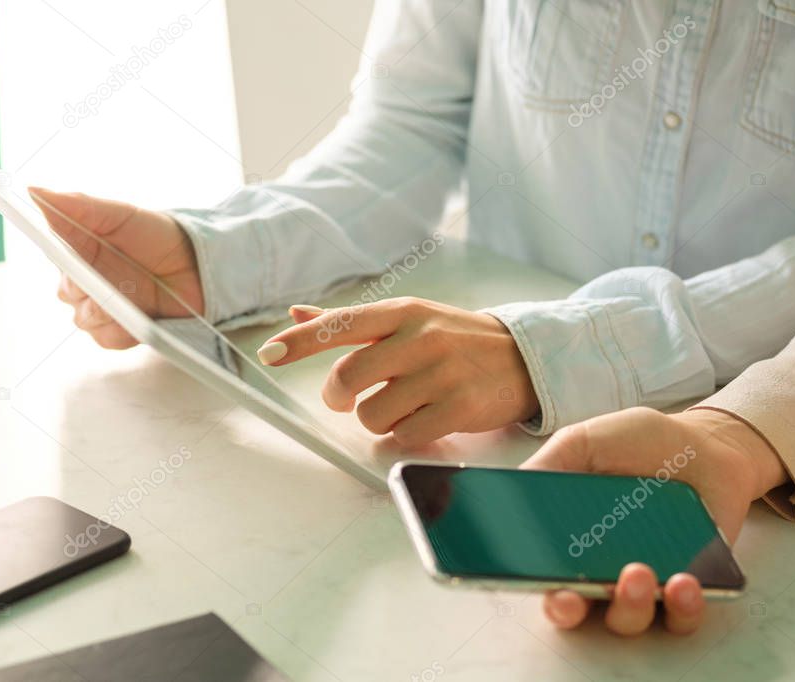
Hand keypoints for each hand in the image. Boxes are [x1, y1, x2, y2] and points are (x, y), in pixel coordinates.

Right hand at [30, 188, 202, 348]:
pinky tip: (135, 315)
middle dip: (83, 285)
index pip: (52, 253)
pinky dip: (118, 328)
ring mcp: (102, 309)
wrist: (198, 267)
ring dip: (103, 308)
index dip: (53, 252)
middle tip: (102, 276)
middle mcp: (87, 281)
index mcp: (80, 250)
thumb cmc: (158, 236)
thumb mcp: (120, 215)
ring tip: (127, 295)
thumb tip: (34, 191)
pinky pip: (104, 337)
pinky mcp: (119, 332)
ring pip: (82, 318)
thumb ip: (79, 206)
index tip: (58, 249)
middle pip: (65, 292)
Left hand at [256, 297, 538, 446]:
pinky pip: (405, 435)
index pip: (341, 324)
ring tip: (402, 407)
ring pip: (372, 414)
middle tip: (346, 400)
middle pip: (348, 377)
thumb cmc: (456, 339)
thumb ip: (352, 322)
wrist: (525, 358)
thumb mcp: (410, 318)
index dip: (300, 341)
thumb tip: (298, 313)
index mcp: (403, 312)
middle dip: (338, 397)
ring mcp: (441, 373)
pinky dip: (405, 435)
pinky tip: (423, 421)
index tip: (269, 352)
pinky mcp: (459, 407)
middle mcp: (420, 338)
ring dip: (377, 420)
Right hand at [522, 406, 786, 635]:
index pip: (544, 577)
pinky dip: (682, 608)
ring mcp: (645, 584)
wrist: (704, 445)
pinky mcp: (688, 590)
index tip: (539, 585)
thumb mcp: (585, 442)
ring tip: (639, 572)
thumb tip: (512, 488)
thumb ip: (550, 464)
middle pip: (576, 610)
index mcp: (567, 538)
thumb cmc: (639, 444)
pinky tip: (683, 582)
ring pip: (627, 619)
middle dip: (572, 609)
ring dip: (629, 605)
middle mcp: (600, 569)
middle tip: (575, 596)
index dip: (538, 587)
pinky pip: (682, 618)